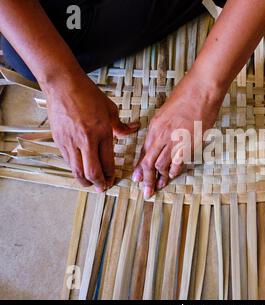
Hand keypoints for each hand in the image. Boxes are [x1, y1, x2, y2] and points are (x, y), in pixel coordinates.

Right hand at [46, 75, 139, 191]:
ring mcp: (71, 141)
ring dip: (85, 181)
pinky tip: (81, 170)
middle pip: (92, 172)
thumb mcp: (110, 109)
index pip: (107, 162)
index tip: (113, 179)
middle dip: (99, 184)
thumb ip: (120, 125)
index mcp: (102, 132)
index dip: (110, 174)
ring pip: (77, 170)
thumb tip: (133, 129)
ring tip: (91, 184)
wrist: (63, 85)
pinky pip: (68, 161)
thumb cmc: (88, 94)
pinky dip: (75, 169)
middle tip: (103, 188)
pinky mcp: (59, 140)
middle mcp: (86, 140)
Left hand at [132, 71, 224, 199]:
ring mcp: (176, 140)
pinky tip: (173, 176)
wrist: (203, 89)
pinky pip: (179, 162)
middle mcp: (162, 135)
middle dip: (147, 179)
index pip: (144, 151)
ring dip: (161, 178)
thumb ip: (162, 126)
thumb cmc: (186, 94)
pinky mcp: (190, 143)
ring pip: (163, 165)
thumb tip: (161, 139)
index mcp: (155, 126)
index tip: (138, 177)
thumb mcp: (166, 110)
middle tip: (146, 191)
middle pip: (150, 162)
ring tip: (159, 187)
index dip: (140, 167)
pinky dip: (175, 171)